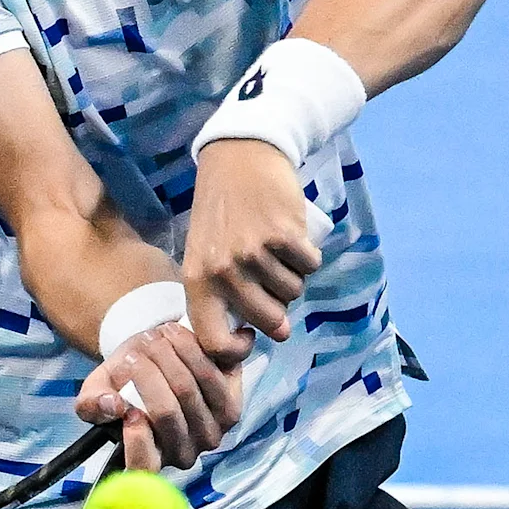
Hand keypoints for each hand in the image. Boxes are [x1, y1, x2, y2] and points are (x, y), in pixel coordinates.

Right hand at [77, 318, 244, 471]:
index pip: (144, 467)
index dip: (136, 440)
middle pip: (166, 413)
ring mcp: (211, 433)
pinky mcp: (232, 406)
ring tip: (154, 337)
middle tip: (135, 349)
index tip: (126, 410)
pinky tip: (178, 337)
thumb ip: (92, 403)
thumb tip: (112, 406)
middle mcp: (182, 454)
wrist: (156, 360)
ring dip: (168, 355)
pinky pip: (211, 376)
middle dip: (145, 373)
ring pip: (188, 389)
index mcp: (149, 460)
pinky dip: (192, 350)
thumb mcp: (98, 390)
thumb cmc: (125, 381)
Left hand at [180, 136, 324, 357]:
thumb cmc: (222, 213)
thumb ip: (224, 296)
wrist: (239, 158)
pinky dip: (309, 256)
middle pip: (268, 321)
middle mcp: (222, 273)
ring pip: (293, 292)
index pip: (214, 343)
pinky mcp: (283, 236)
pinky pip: (310, 266)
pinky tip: (293, 238)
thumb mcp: (205, 255)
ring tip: (276, 250)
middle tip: (271, 280)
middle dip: (279, 307)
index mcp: (197, 282)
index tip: (250, 336)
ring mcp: (253, 254)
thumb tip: (271, 334)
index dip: (237, 351)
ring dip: (293, 276)